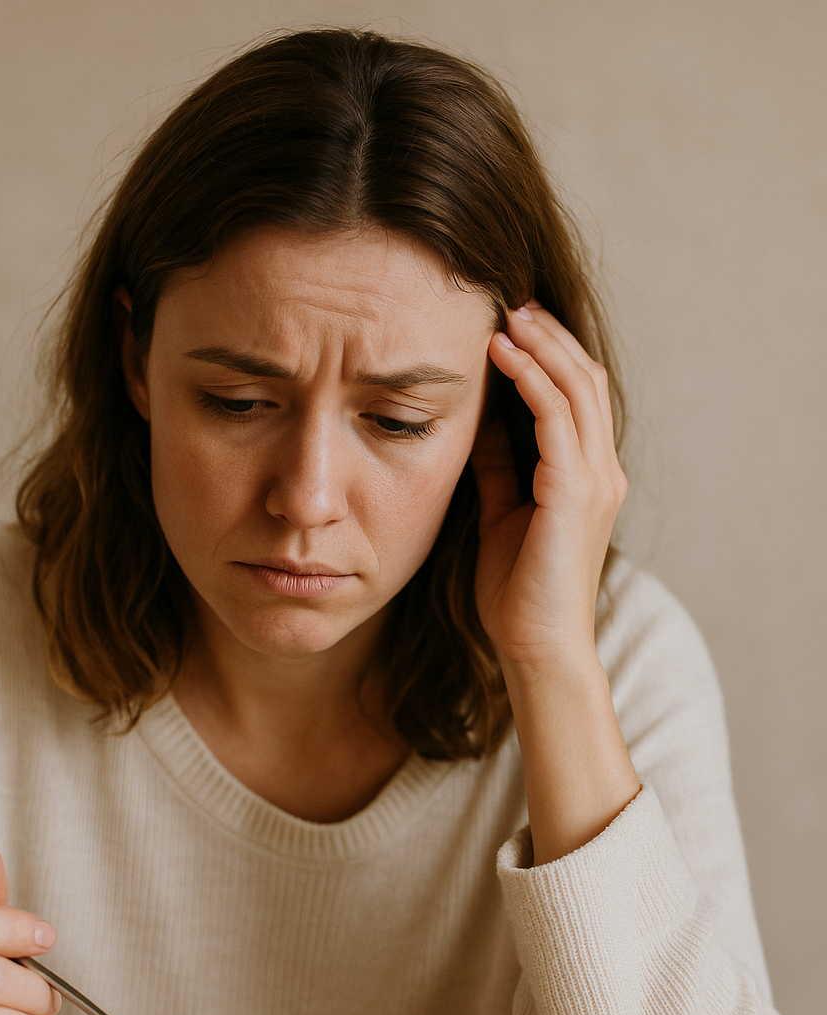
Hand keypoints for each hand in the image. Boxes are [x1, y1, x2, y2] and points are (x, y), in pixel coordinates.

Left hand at [471, 303, 626, 676]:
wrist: (537, 648)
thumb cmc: (517, 594)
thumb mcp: (501, 514)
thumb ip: (499, 467)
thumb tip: (480, 422)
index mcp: (587, 476)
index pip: (577, 396)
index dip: (548, 354)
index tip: (509, 323)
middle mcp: (601, 471)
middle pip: (584, 379)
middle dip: (548, 335)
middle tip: (509, 301)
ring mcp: (595, 480)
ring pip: (577, 388)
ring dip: (540, 345)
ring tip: (505, 314)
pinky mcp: (576, 492)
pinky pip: (557, 418)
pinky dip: (531, 379)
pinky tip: (502, 355)